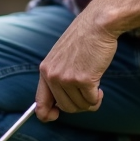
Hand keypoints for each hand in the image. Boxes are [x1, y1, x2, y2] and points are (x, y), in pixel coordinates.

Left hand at [35, 7, 119, 121]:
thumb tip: (59, 105)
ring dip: (90, 102)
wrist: (98, 24)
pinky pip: (91, 101)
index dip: (46, 115)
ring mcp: (67, 78)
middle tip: (88, 94)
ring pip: (80, 106)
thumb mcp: (62, 57)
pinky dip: (98, 98)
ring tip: (95, 88)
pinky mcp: (84, 80)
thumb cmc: (84, 39)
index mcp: (45, 70)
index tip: (54, 116)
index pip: (39, 103)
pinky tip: (100, 88)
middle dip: (79, 105)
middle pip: (66, 108)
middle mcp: (53, 76)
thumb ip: (58, 76)